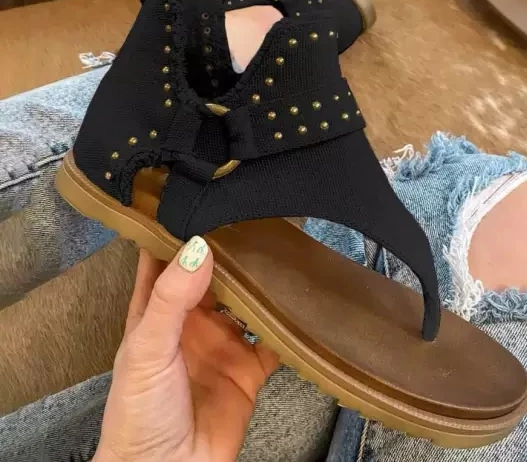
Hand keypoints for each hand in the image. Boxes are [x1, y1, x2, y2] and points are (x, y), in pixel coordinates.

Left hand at [94, 237, 278, 461]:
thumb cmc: (140, 414)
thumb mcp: (148, 349)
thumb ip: (172, 298)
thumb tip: (201, 247)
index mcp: (157, 312)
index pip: (165, 259)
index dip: (179, 230)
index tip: (200, 199)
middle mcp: (191, 322)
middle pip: (213, 274)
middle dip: (230, 249)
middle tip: (255, 215)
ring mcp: (222, 343)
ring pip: (246, 300)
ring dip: (261, 281)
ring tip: (283, 248)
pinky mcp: (249, 368)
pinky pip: (273, 339)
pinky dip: (287, 323)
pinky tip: (299, 302)